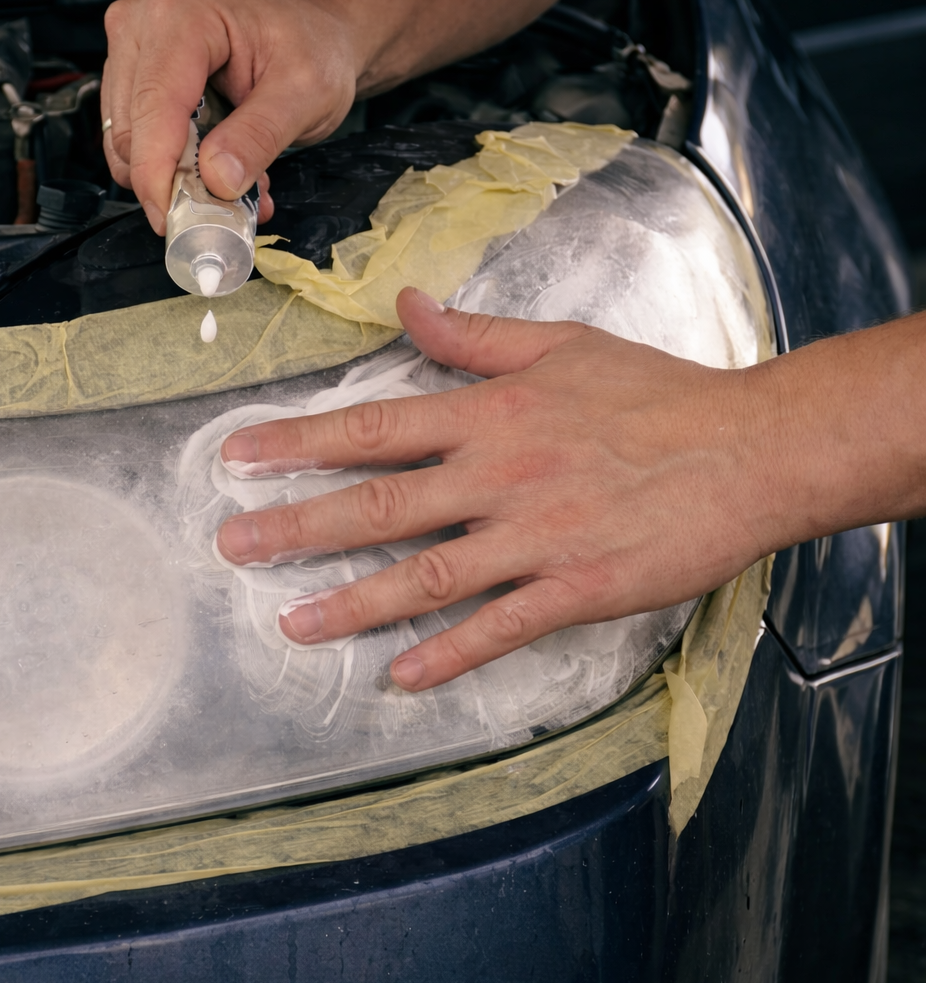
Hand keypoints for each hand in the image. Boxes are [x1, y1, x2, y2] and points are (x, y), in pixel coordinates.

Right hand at [102, 0, 357, 231]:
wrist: (315, 28)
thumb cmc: (313, 43)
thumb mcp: (306, 92)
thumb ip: (259, 136)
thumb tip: (216, 180)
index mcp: (185, 14)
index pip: (154, 106)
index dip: (156, 172)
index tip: (171, 217)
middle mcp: (145, 24)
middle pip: (131, 129)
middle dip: (171, 178)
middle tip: (223, 199)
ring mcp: (133, 48)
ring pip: (125, 141)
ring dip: (172, 174)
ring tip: (227, 173)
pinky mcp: (132, 74)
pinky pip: (133, 139)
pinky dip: (168, 165)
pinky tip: (210, 162)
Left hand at [213, 287, 784, 692]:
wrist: (751, 449)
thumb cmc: (656, 394)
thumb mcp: (560, 345)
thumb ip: (473, 336)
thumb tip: (404, 306)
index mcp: (490, 414)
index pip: (372, 427)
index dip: (298, 442)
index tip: (238, 456)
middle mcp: (498, 476)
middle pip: (377, 507)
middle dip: (297, 528)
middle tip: (232, 548)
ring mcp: (535, 538)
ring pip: (424, 577)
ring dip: (351, 604)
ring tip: (292, 625)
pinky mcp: (575, 589)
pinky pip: (497, 629)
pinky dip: (448, 655)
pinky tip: (401, 676)